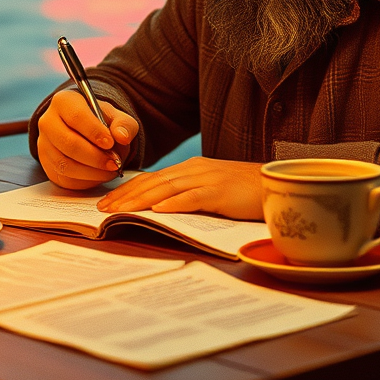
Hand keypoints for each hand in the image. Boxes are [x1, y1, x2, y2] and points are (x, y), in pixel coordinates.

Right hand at [36, 90, 136, 189]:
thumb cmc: (99, 121)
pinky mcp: (47, 165)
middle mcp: (48, 122)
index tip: (110, 143)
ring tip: (110, 170)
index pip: (76, 116)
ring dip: (91, 172)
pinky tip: (99, 175)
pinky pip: (64, 178)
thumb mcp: (115, 117)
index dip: (94, 132)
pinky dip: (85, 180)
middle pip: (69, 143)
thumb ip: (123, 124)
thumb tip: (122, 137)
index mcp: (64, 102)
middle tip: (114, 162)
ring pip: (65, 164)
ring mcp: (44, 145)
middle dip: (95, 157)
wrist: (84, 131)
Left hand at [97, 157, 263, 220]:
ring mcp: (207, 179)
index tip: (106, 202)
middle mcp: (195, 170)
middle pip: (152, 182)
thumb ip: (188, 195)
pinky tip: (159, 209)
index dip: (126, 189)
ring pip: (166, 188)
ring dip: (140, 200)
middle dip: (124, 196)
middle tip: (102, 209)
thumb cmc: (246, 192)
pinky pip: (193, 197)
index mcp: (190, 169)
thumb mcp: (211, 191)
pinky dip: (174, 203)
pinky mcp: (221, 192)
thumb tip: (160, 208)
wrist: (277, 185)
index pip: (151, 178)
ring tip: (120, 210)